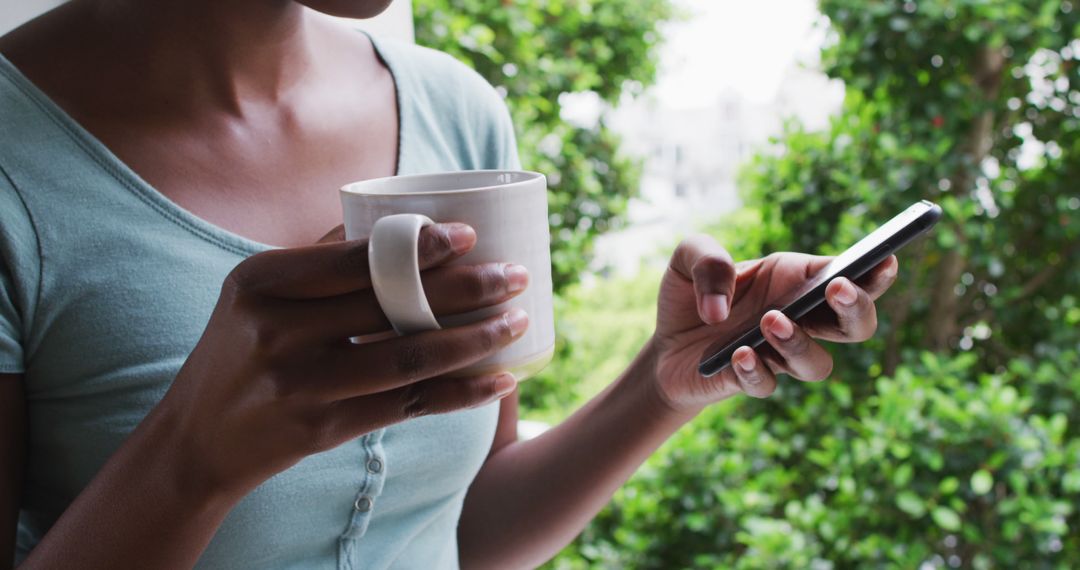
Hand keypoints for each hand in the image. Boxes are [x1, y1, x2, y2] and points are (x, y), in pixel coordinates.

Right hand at [149, 223, 529, 499]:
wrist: (198, 439)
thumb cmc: (241, 350)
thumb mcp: (255, 294)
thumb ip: (317, 259)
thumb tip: (396, 217)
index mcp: (261, 281)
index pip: (354, 258)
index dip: (418, 246)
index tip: (469, 236)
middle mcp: (278, 330)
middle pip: (391, 304)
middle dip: (466, 288)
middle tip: (516, 275)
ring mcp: (301, 383)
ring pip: (409, 358)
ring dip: (475, 340)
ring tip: (519, 321)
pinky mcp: (324, 428)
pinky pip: (408, 406)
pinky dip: (460, 394)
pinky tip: (500, 380)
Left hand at [649, 235, 897, 413]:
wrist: (662, 345)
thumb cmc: (689, 294)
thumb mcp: (687, 259)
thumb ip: (706, 260)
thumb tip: (722, 307)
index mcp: (795, 279)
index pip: (850, 275)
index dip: (875, 270)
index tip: (885, 259)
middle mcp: (799, 319)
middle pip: (856, 325)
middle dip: (858, 308)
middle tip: (837, 289)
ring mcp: (779, 355)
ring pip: (817, 364)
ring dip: (799, 343)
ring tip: (770, 322)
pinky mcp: (752, 381)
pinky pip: (768, 385)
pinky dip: (756, 370)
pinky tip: (737, 354)